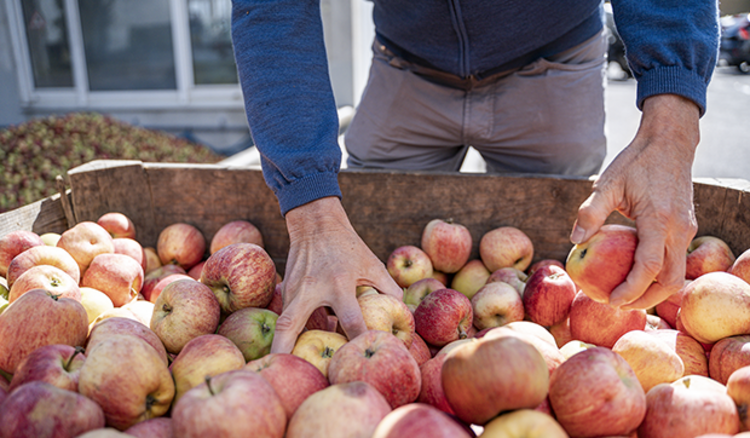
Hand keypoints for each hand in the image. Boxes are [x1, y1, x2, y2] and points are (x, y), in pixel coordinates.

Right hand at [270, 196, 402, 353]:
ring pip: (283, 322)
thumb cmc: (348, 246)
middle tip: (283, 371)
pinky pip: (288, 316)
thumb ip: (388, 289)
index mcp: (339, 283)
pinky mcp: (285, 290)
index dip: (357, 340)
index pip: (350, 319)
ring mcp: (294, 290)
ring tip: (285, 368)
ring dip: (284, 345)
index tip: (362, 357)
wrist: (315, 223)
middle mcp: (312, 288)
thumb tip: (405, 314)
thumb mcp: (372, 264)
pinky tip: (295, 346)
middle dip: (285, 349)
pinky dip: (291, 332)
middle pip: (290, 325)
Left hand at [570, 94, 699, 308]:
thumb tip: (574, 241)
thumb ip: (590, 213)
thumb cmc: (636, 162)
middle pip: (670, 280)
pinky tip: (634, 274)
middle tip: (616, 305)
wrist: (671, 142)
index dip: (631, 289)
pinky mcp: (686, 228)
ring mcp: (686, 230)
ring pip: (677, 273)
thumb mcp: (608, 183)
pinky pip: (675, 259)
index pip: (648, 267)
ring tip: (626, 296)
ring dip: (654, 290)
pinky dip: (658, 274)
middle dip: (645, 299)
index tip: (610, 300)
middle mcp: (678, 229)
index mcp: (658, 220)